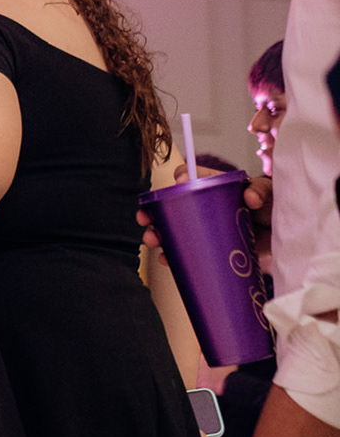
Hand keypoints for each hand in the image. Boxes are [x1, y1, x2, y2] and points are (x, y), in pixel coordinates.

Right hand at [140, 174, 270, 258]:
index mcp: (218, 187)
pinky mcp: (213, 248)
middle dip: (156, 212)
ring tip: (154, 241)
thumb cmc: (278, 210)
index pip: (193, 177)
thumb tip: (249, 198)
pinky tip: (167, 260)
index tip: (177, 184)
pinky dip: (175, 256)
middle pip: (174, 206)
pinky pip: (188, 251)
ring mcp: (208, 228)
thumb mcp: (270, 194)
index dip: (181, 178)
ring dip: (159, 234)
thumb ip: (260, 190)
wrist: (291, 239)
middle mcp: (207, 206)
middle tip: (146, 219)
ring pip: (176, 229)